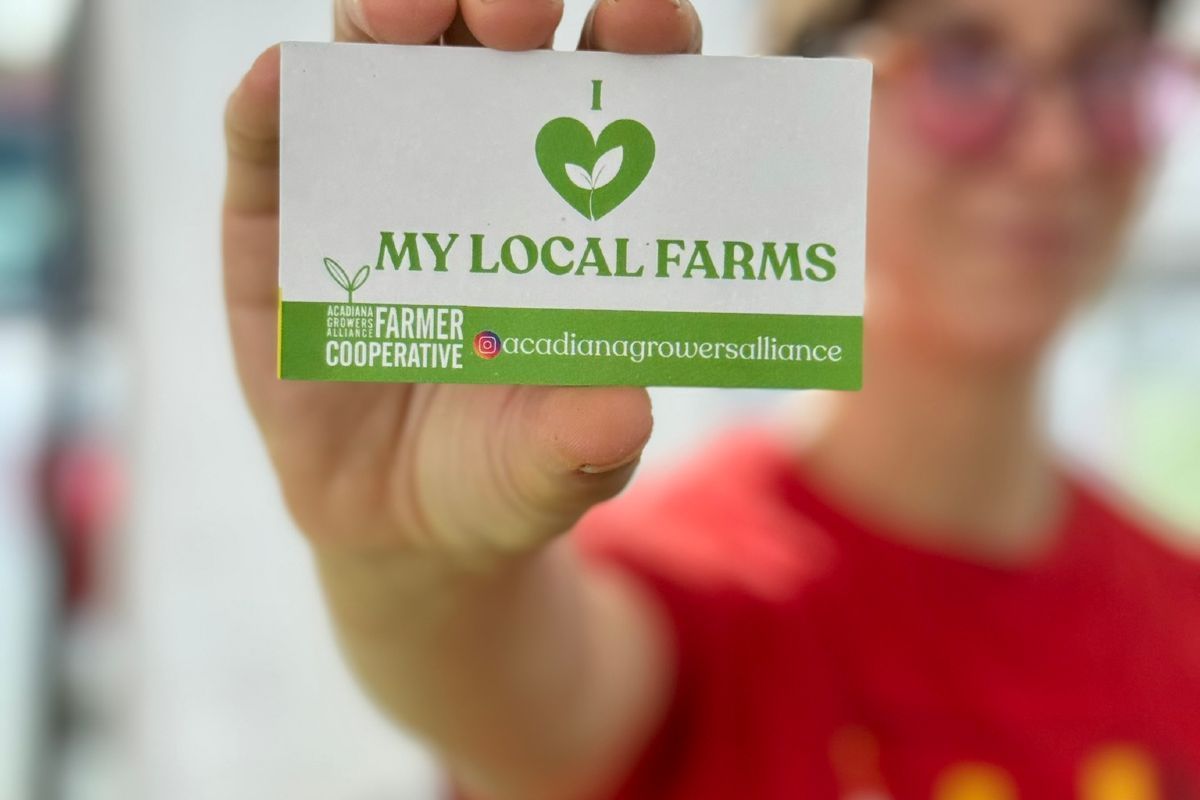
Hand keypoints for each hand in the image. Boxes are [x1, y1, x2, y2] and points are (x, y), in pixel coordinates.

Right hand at [223, 0, 701, 567]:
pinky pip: (267, 135)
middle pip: (491, 34)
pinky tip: (282, 82)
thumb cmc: (506, 467)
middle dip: (507, 2)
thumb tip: (620, 411)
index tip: (645, 25)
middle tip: (518, 13)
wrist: (400, 523)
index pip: (615, 81)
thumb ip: (586, 440)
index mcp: (570, 193)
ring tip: (405, 12)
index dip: (639, 34)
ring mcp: (372, 174)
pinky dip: (275, 97)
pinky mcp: (279, 213)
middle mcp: (477, 157)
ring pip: (376, 52)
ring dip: (390, 12)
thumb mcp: (557, 467)